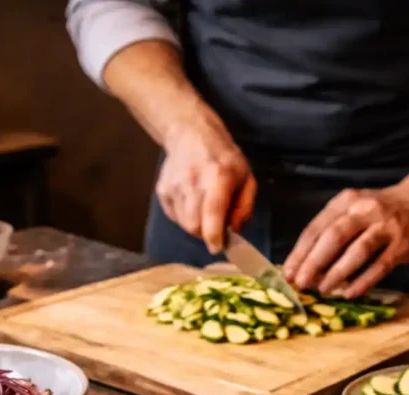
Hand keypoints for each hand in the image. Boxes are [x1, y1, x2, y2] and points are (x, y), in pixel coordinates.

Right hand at [157, 115, 256, 253]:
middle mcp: (192, 181)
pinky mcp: (163, 190)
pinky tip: (192, 201)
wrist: (191, 133)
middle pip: (194, 226)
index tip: (217, 247)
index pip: (212, 215)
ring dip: (196, 225)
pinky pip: (175, 217)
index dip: (214, 236)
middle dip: (206, 233)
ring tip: (203, 208)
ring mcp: (174, 186)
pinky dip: (185, 217)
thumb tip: (234, 231)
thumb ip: (244, 207)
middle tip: (215, 226)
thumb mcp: (246, 177)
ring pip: (183, 224)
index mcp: (218, 176)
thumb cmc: (223, 158)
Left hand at [283, 185, 408, 297]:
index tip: (288, 273)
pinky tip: (349, 293)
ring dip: (337, 272)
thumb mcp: (351, 210)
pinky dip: (364, 281)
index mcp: (345, 202)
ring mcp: (385, 227)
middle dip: (314, 262)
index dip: (300, 252)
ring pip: (357, 251)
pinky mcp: (401, 245)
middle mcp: (364, 210)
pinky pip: (380, 266)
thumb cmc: (378, 212)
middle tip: (301, 283)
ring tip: (323, 289)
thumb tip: (303, 265)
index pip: (317, 227)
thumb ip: (329, 232)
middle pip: (334, 237)